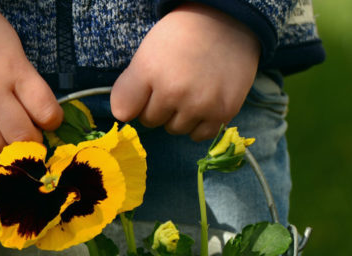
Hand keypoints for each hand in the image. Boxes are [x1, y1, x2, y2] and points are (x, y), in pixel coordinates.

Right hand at [0, 0, 62, 170]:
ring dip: (8, 157)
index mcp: (13, 69)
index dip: (53, 123)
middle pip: (21, 135)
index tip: (50, 124)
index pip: (45, 110)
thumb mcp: (12, 46)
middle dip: (33, 147)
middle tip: (33, 146)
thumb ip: (24, 79)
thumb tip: (37, 113)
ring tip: (13, 157)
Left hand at [110, 3, 260, 140]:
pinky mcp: (223, 113)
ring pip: (175, 129)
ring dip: (179, 116)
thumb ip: (129, 86)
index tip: (145, 91)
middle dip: (158, 107)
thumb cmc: (183, 37)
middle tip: (174, 84)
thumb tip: (123, 116)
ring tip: (191, 91)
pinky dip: (199, 124)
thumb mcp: (147, 51)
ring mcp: (199, 105)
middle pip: (151, 121)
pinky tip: (204, 104)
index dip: (133, 101)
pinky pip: (199, 135)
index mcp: (149, 70)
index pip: (123, 110)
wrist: (228, 25)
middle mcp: (173, 91)